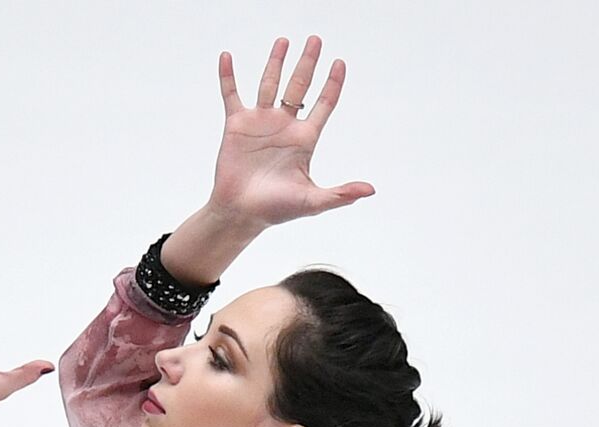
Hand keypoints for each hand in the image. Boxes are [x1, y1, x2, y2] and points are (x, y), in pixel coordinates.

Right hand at [207, 35, 374, 226]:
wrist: (240, 213)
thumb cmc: (275, 210)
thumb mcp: (312, 201)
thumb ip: (340, 194)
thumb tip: (370, 191)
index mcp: (304, 138)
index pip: (323, 104)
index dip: (332, 84)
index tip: (339, 63)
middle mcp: (284, 125)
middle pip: (299, 86)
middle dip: (307, 63)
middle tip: (315, 40)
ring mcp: (260, 122)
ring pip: (269, 84)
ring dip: (276, 62)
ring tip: (284, 41)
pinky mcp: (236, 125)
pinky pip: (232, 95)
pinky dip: (228, 76)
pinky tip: (228, 57)